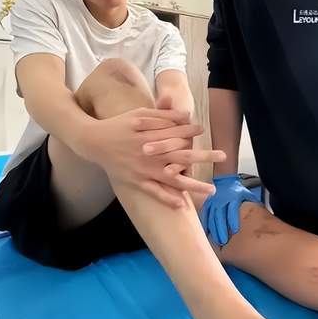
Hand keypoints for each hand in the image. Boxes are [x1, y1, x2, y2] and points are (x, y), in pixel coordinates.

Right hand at [79, 107, 222, 206]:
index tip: (203, 130)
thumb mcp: (140, 114)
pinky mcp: (136, 182)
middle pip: (183, 156)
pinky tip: (183, 204)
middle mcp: (151, 155)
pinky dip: (168, 198)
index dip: (192, 131)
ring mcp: (144, 170)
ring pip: (173, 180)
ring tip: (211, 190)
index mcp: (152, 137)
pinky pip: (154, 192)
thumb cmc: (119, 125)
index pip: (179, 134)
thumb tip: (185, 116)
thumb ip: (162, 116)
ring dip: (193, 185)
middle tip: (223, 156)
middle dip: (205, 156)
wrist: (94, 142)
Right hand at [199, 174, 259, 244]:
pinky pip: (205, 215)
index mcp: (233, 197)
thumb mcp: (247, 195)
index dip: (233, 220)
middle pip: (220, 216)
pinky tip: (207, 234)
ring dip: (213, 230)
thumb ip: (253, 204)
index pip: (232, 209)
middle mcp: (222, 200)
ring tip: (216, 241)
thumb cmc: (238, 192)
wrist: (225, 182)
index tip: (235, 230)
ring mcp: (213, 202)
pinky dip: (206, 225)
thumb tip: (263, 216)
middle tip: (224, 241)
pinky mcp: (207, 204)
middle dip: (221, 229)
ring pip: (212, 217)